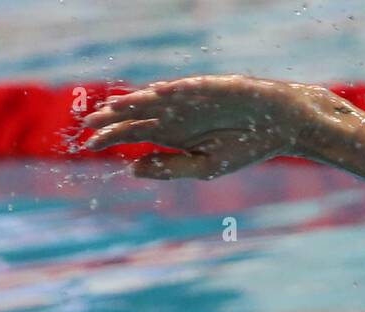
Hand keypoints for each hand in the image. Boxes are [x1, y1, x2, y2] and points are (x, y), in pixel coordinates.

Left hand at [82, 75, 315, 179]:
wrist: (277, 125)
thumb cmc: (244, 148)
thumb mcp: (204, 167)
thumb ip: (169, 168)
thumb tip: (131, 169)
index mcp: (173, 136)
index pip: (134, 135)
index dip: (111, 138)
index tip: (89, 146)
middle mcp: (174, 116)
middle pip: (135, 117)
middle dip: (111, 121)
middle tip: (87, 127)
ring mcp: (187, 100)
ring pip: (150, 102)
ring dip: (129, 105)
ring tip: (107, 111)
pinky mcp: (203, 88)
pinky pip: (179, 91)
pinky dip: (161, 95)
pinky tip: (144, 99)